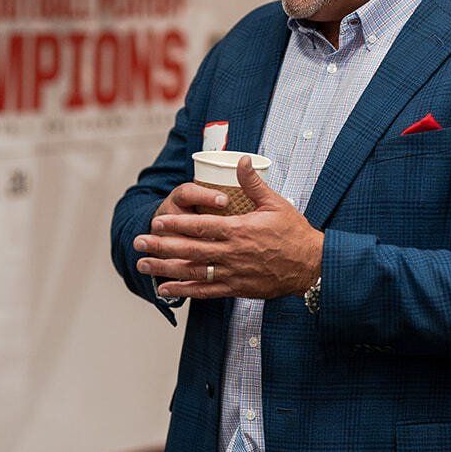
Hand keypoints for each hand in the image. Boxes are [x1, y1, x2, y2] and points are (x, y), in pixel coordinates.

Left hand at [134, 157, 323, 300]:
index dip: (178, 224)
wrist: (312, 266)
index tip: (158, 221)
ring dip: (165, 269)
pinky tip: (165, 289)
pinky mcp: (237, 288)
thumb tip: (240, 160)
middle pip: (190, 249)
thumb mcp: (276, 203)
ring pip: (193, 272)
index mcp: (239, 230)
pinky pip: (206, 291)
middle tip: (138, 243)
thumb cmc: (294, 233)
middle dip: (161, 246)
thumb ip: (253, 183)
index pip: (202, 226)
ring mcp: (233, 273)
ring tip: (142, 266)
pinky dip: (184, 290)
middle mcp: (232, 253)